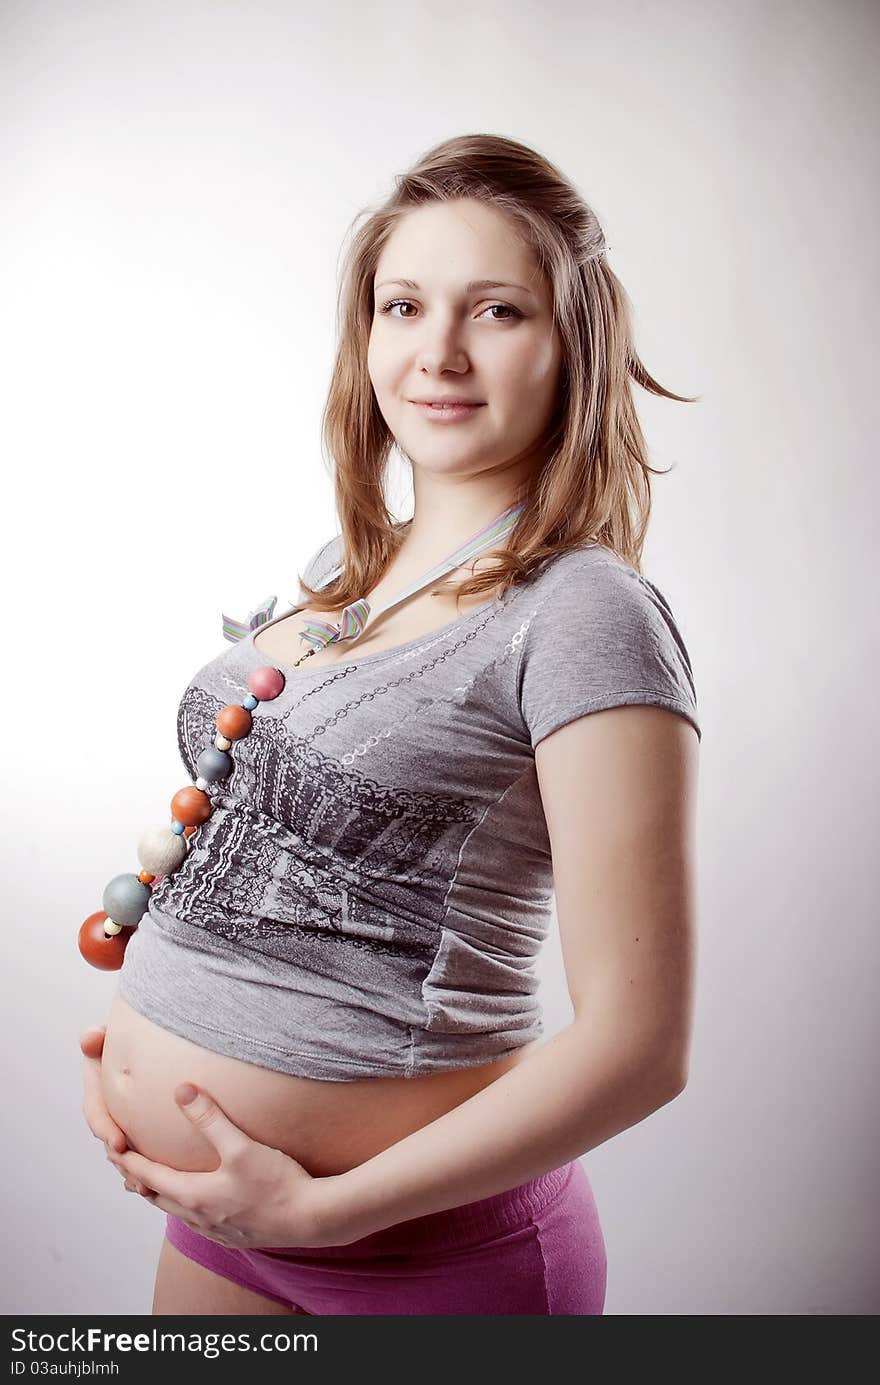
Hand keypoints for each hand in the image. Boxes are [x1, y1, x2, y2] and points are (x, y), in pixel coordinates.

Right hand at [80, 1025, 152, 1196]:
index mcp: (100, 1091)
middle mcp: (111, 1111)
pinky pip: (145, 1157)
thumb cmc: (136, 1034)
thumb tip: (88, 1038)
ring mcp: (128, 1124)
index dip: (105, 1129)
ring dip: (135, 1173)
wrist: (162, 1044)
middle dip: (122, 1162)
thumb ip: (99, 1036)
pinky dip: (150, 1172)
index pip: (96, 1113)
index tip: (120, 1143)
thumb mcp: (114, 1035)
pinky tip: (159, 1187)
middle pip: (111, 1142)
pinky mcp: (147, 1133)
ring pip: (126, 1156)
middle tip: (138, 1176)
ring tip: (147, 1188)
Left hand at [105, 1084, 343, 1250]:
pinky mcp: (233, 1235)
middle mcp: (198, 1217)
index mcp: (193, 1195)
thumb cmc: (276, 1183)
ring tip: (153, 1180)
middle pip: (155, 1197)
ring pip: (175, 1211)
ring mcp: (215, 1230)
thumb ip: (209, 1118)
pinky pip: (196, 1221)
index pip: (146, 1176)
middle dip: (137, 1178)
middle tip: (124, 1161)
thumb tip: (181, 1089)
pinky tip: (197, 1199)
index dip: (126, 1161)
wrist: (311, 1218)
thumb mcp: (241, 1146)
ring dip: (160, 1193)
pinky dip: (184, 1205)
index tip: (110, 1147)